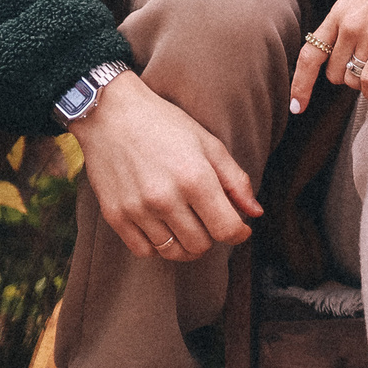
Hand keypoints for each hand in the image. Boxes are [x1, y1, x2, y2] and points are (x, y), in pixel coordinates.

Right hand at [75, 72, 260, 260]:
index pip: (226, 229)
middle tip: (210, 219)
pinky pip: (143, 251)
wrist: (111, 115)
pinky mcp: (114, 216)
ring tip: (188, 225)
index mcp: (195, 178)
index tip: (240, 228)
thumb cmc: (165, 126)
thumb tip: (255, 213)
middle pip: (200, 245)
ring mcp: (137, 210)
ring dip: (186, 244)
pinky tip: (163, 227)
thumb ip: (236, 181)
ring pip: (173, 252)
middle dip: (212, 236)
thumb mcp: (209, 145)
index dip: (239, 233)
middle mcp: (165, 199)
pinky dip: (158, 246)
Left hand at [291, 0, 367, 108]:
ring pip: (352, 80)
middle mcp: (348, 24)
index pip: (310, 54)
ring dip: (366, 86)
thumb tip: (351, 44)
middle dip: (350, 78)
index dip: (300, 84)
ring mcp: (367, 33)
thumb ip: (356, 17)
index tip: (297, 107)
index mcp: (341, 11)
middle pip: (334, 73)